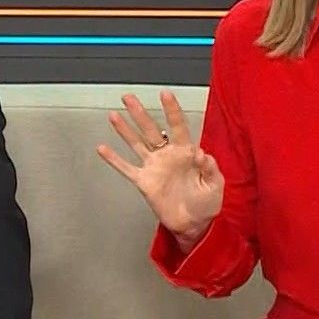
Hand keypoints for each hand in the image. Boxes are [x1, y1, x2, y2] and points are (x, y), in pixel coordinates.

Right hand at [96, 91, 223, 242]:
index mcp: (186, 152)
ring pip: (136, 144)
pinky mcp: (144, 182)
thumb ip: (210, 168)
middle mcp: (167, 155)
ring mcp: (154, 167)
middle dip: (139, 113)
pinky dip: (114, 159)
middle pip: (151, 129)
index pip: (178, 126)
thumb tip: (201, 153)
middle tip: (128, 97)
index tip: (165, 94)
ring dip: (124, 130)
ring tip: (113, 116)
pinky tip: (103, 148)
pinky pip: (127, 168)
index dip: (171, 110)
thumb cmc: (207, 203)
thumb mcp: (215, 184)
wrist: (194, 224)